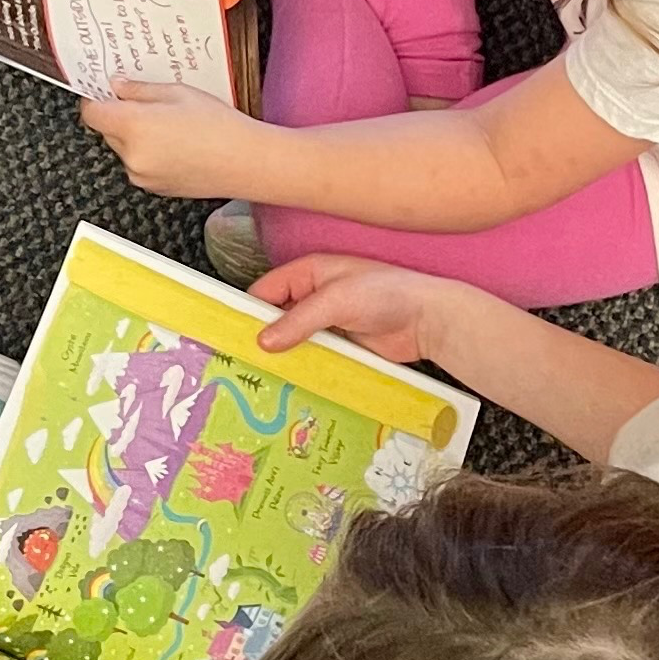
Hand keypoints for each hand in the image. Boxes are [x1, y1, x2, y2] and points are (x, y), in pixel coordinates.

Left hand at [79, 77, 262, 198]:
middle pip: (107, 131)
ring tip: (169, 125)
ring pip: (123, 149)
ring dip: (135, 136)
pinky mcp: (156, 189)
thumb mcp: (177, 92)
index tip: (105, 91)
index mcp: (133, 127)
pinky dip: (148, 153)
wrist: (246, 162)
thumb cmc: (218, 125)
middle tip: (148, 104)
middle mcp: (132, 156)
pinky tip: (176, 144)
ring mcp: (143, 176)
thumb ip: (139, 90)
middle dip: (120, 116)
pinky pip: (139, 165)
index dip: (95, 100)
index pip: (92, 114)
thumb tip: (117, 86)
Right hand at [249, 252, 457, 364]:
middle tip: (242, 367)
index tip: (230, 337)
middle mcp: (314, 296)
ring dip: (284, 357)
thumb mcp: (336, 301)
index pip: (267, 290)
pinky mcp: (342, 346)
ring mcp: (328, 323)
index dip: (249, 311)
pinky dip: (304, 368)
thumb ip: (298, 320)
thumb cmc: (383, 295)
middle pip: (278, 317)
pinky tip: (292, 386)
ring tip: (262, 383)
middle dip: (264, 338)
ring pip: (295, 340)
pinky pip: (315, 357)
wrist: (428, 320)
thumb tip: (262, 342)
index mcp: (308, 273)